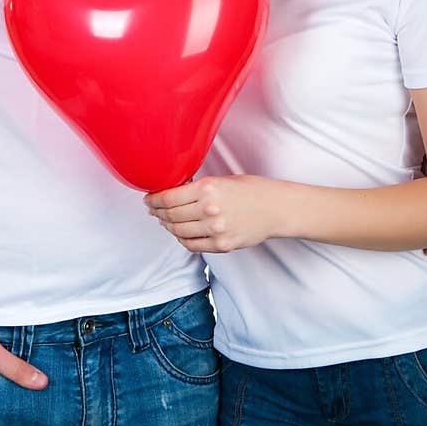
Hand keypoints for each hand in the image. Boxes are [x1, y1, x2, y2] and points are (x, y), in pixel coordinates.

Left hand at [145, 175, 278, 252]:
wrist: (276, 208)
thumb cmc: (251, 190)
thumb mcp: (222, 180)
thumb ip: (197, 188)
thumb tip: (171, 194)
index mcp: (208, 188)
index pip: (168, 198)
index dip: (154, 200)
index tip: (149, 199)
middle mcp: (209, 209)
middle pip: (170, 215)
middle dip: (158, 213)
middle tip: (154, 210)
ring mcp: (215, 229)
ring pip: (178, 231)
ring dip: (168, 226)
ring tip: (166, 221)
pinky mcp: (222, 245)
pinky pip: (192, 245)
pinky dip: (182, 239)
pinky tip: (181, 233)